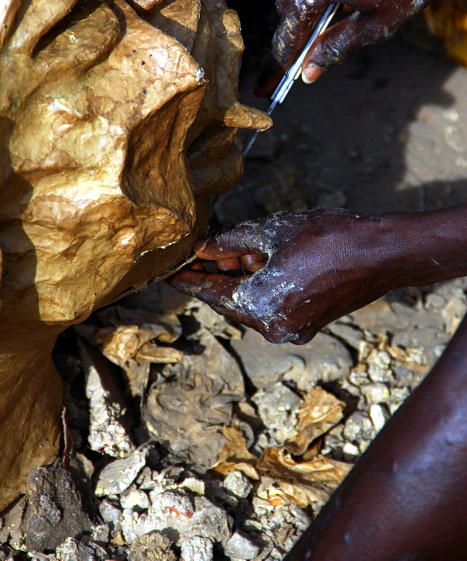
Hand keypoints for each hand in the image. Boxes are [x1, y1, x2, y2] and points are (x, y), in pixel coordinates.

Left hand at [167, 209, 407, 343]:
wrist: (381, 254)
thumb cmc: (329, 238)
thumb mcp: (272, 231)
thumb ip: (231, 242)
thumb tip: (204, 248)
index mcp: (260, 306)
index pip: (211, 293)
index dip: (189, 280)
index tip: (171, 274)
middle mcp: (273, 327)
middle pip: (230, 302)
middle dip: (215, 277)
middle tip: (201, 255)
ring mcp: (292, 329)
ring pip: (251, 305)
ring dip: (239, 281)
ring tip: (232, 254)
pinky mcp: (308, 324)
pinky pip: (270, 308)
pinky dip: (260, 289)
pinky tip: (259, 265)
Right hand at [256, 0, 466, 94]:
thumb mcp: (375, 24)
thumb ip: (336, 47)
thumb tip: (309, 71)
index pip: (288, 33)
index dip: (282, 61)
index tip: (273, 81)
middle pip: (287, 7)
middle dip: (298, 30)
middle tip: (314, 49)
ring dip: (310, 0)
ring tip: (337, 12)